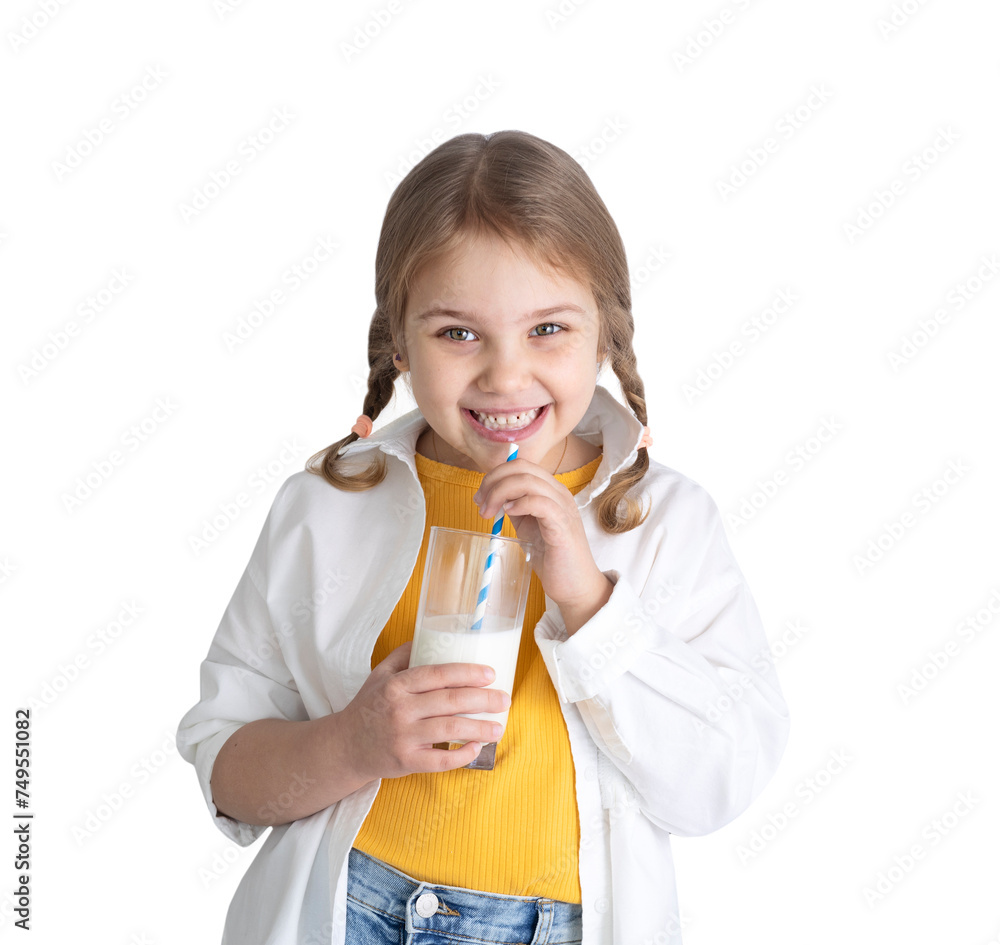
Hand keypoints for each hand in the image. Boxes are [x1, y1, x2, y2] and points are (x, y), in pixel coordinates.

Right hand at [337, 642, 510, 779]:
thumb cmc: (369, 707)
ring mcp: (403, 737)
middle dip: (483, 700)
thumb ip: (404, 655)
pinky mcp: (406, 762)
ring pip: (449, 730)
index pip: (437, 675)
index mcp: (396, 685)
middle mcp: (400, 710)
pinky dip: (462, 755)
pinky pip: (440, 761)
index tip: (490, 674)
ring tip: (499, 726)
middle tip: (504, 699)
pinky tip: (476, 747)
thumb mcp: (380, 674)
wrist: (345, 746)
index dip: (467, 673)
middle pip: (449, 702)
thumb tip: (433, 635)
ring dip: (479, 728)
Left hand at [473, 457, 612, 634]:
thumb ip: (515, 509)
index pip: (521, 465)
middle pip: (522, 468)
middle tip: (480, 504)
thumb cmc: (552, 557)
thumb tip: (492, 497)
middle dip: (494, 482)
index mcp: (551, 491)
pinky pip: (540, 503)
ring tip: (490, 512)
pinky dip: (520, 504)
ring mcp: (563, 508)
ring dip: (501, 493)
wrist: (574, 585)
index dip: (495, 475)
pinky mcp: (563, 526)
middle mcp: (559, 493)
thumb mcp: (528, 526)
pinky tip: (508, 514)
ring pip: (529, 481)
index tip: (480, 496)